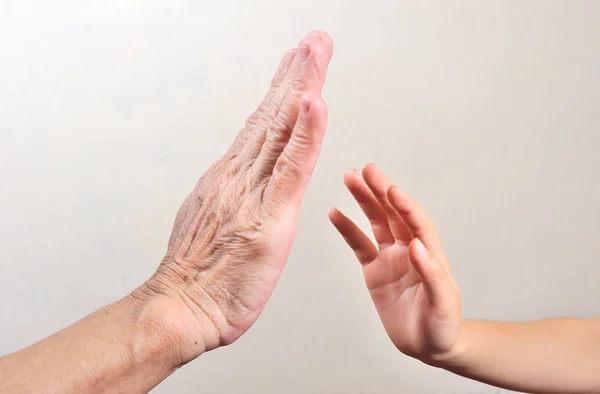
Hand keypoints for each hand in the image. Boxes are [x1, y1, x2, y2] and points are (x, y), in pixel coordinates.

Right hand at [135, 31, 332, 363]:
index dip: (281, 91)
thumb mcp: (211, 221)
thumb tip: (238, 180)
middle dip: (295, 74)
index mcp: (230, 178)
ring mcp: (253, 192)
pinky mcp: (269, 216)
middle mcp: (239, 176)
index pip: (262, 125)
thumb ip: (229, 196)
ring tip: (316, 52)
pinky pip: (291, 168)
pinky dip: (305, 133)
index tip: (295, 63)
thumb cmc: (198, 275)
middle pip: (273, 116)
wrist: (179, 308)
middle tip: (313, 41)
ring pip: (282, 131)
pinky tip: (314, 103)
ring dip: (302, 87)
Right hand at [329, 164, 461, 363]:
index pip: (416, 222)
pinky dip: (347, 229)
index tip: (390, 189)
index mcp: (429, 253)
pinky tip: (335, 213)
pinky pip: (358, 245)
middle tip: (366, 170)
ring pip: (375, 222)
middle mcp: (409, 249)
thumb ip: (432, 274)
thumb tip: (416, 246)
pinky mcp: (374, 270)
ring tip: (349, 178)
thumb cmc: (442, 325)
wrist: (428, 346)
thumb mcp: (442, 303)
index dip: (404, 205)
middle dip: (380, 191)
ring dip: (363, 200)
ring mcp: (390, 258)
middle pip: (393, 213)